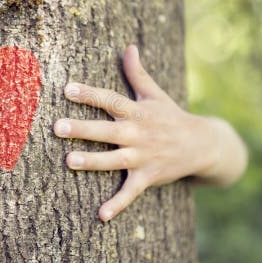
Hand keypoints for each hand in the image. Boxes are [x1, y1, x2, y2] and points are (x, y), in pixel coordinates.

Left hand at [54, 45, 246, 221]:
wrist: (204, 145)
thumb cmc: (171, 116)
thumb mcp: (155, 94)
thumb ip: (137, 73)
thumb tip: (128, 47)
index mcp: (137, 112)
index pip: (110, 100)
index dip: (90, 94)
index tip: (67, 88)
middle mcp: (138, 134)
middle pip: (106, 130)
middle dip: (82, 128)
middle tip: (57, 126)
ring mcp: (143, 157)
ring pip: (113, 160)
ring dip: (92, 161)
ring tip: (68, 161)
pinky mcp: (147, 177)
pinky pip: (131, 193)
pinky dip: (117, 205)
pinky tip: (100, 215)